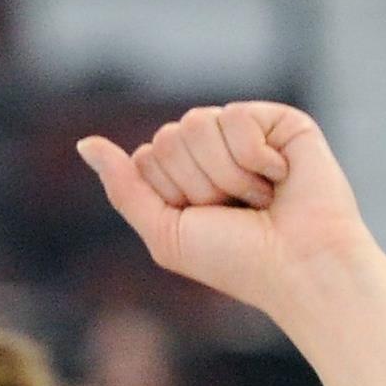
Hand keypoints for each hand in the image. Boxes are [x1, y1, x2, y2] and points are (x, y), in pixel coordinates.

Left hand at [77, 103, 379, 328]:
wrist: (301, 268)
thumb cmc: (238, 262)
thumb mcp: (166, 233)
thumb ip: (124, 188)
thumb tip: (84, 143)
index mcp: (185, 176)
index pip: (147, 158)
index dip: (172, 196)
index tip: (208, 223)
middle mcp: (213, 150)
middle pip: (169, 137)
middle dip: (199, 185)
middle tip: (239, 212)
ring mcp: (247, 132)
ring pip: (198, 124)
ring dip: (227, 175)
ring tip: (262, 199)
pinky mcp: (280, 121)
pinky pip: (235, 116)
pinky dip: (255, 158)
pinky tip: (281, 177)